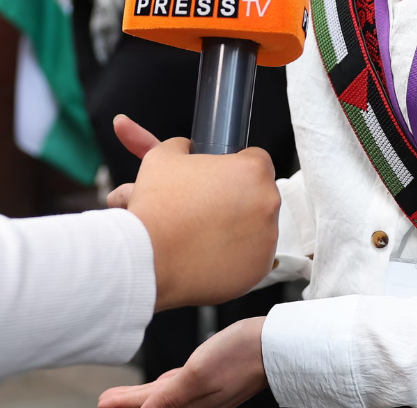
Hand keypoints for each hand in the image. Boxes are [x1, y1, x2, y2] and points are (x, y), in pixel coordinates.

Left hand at [99, 317, 267, 407]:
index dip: (126, 405)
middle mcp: (197, 402)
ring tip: (121, 394)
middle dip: (129, 402)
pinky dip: (164, 388)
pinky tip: (160, 384)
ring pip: (165, 395)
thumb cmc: (241, 356)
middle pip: (154, 404)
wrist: (276, 344)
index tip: (104, 403)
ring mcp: (206, 391)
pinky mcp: (214, 378)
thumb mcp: (198, 374)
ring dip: (142, 395)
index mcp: (191, 404)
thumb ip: (170, 397)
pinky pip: (180, 387)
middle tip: (105, 399)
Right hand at [111, 116, 279, 311]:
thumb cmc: (158, 206)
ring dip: (237, 227)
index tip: (220, 179)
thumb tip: (187, 147)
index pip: (256, 160)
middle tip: (208, 206)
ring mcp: (267, 239)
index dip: (235, 167)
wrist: (148, 257)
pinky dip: (235, 256)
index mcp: (253, 170)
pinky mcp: (259, 269)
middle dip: (237, 199)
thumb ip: (183, 146)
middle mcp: (268, 203)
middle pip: (259, 194)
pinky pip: (251, 257)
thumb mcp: (163, 156)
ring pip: (257, 227)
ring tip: (204, 230)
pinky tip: (209, 252)